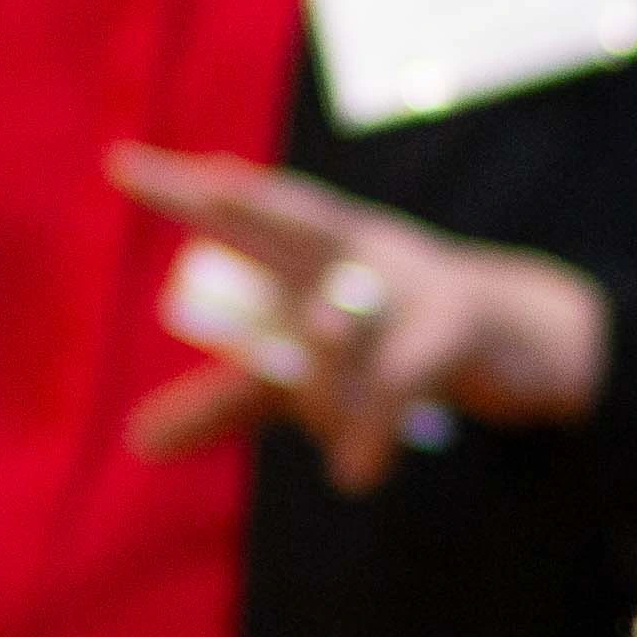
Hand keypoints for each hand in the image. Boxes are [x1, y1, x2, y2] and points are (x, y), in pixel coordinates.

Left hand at [110, 148, 610, 491]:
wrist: (516, 340)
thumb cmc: (392, 339)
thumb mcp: (301, 373)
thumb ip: (224, 401)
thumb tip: (137, 441)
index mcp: (315, 251)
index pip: (241, 217)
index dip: (183, 189)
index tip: (120, 163)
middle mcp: (357, 251)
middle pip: (296, 221)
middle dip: (254, 202)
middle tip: (213, 186)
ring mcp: (411, 281)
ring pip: (353, 316)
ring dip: (335, 351)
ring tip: (323, 370)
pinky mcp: (458, 326)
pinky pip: (408, 376)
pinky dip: (379, 427)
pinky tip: (356, 473)